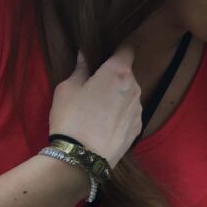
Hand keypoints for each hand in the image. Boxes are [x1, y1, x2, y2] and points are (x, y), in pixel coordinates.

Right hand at [48, 43, 141, 165]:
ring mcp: (139, 108)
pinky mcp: (139, 127)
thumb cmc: (72, 117)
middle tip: (93, 85)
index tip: (106, 53)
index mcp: (118, 72)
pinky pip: (130, 112)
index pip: (126, 49)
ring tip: (97, 109)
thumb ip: (81, 68)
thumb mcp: (68, 88)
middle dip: (113, 75)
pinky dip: (120, 113)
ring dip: (118, 95)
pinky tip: (105, 123)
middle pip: (127, 73)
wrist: (84, 157)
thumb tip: (85, 54)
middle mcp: (135, 87)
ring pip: (129, 93)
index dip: (117, 48)